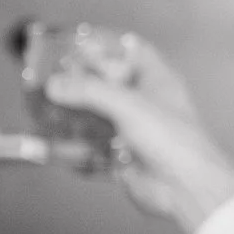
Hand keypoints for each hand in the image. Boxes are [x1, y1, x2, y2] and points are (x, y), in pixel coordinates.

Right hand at [45, 35, 233, 233]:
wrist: (184, 188)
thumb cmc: (176, 141)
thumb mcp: (128, 104)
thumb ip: (88, 91)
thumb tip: (57, 85)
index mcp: (157, 80)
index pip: (131, 51)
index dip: (106, 45)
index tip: (78, 44)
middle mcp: (146, 104)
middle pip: (108, 86)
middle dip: (81, 84)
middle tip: (55, 80)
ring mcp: (134, 133)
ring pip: (98, 120)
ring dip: (75, 119)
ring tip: (49, 113)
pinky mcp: (123, 159)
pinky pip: (93, 152)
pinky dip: (77, 151)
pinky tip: (60, 148)